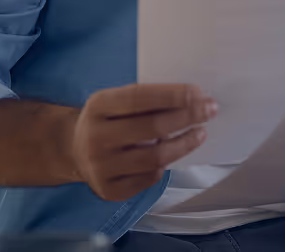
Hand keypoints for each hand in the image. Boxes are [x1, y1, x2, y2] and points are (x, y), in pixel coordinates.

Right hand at [70, 83, 216, 200]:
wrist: (74, 151)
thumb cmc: (106, 120)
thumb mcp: (114, 101)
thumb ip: (145, 100)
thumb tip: (192, 98)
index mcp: (97, 107)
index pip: (139, 98)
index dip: (172, 95)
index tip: (199, 93)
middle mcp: (96, 137)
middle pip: (151, 128)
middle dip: (187, 117)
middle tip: (210, 110)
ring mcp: (101, 167)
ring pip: (155, 157)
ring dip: (184, 143)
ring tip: (200, 133)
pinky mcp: (110, 190)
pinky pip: (149, 177)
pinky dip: (165, 164)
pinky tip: (173, 153)